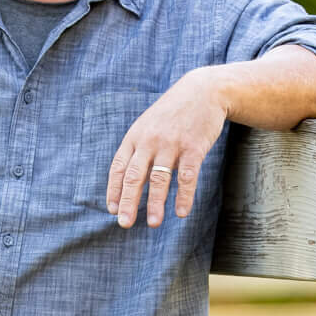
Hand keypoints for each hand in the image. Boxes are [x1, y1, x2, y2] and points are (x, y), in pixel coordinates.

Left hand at [106, 69, 228, 228]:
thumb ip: (137, 149)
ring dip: (156, 203)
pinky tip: (182, 212)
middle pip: (134, 176)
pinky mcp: (193, 148)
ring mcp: (171, 144)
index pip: (118, 168)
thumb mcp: (147, 125)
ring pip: (159, 179)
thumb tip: (128, 181)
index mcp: (134, 137)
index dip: (114, 191)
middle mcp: (149, 141)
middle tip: (125, 223)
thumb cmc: (172, 113)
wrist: (203, 91)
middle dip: (129, 202)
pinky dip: (183, 196)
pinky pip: (186, 176)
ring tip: (154, 223)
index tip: (112, 210)